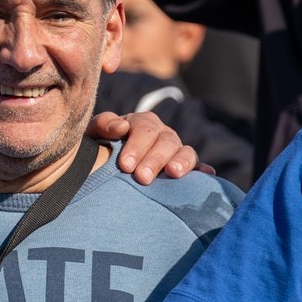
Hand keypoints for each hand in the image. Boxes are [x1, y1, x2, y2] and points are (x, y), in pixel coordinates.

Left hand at [87, 109, 210, 183]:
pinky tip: (207, 175)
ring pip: (185, 151)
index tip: (124, 165)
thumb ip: (103, 126)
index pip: (144, 128)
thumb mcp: (95, 135)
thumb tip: (121, 127)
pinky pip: (197, 167)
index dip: (136, 145)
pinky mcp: (184, 168)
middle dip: (155, 159)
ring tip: (173, 173)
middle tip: (142, 178)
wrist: (103, 168)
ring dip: (181, 162)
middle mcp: (162, 134)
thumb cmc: (99, 150)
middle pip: (166, 141)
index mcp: (141, 123)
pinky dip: (202, 170)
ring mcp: (175, 151)